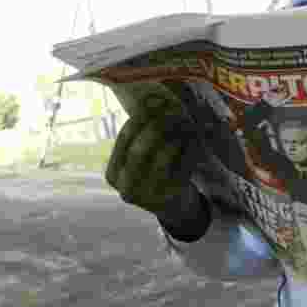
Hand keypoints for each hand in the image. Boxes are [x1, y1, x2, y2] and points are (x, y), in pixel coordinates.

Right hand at [105, 93, 199, 223]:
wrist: (173, 208)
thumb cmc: (153, 175)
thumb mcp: (140, 160)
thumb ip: (140, 135)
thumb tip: (151, 97)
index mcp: (113, 175)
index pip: (124, 139)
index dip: (139, 117)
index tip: (154, 101)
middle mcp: (126, 187)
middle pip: (140, 149)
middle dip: (157, 125)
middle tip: (173, 109)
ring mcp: (149, 195)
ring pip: (163, 156)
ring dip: (176, 134)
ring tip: (185, 121)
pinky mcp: (172, 196)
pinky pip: (182, 164)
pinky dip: (189, 147)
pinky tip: (193, 137)